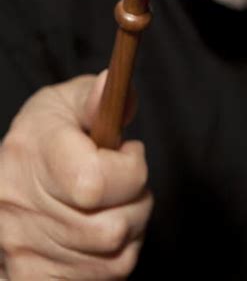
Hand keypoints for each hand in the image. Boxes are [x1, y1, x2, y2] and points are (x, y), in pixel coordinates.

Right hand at [0, 72, 152, 279]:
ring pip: (114, 259)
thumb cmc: (50, 132)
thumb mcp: (69, 100)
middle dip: (137, 200)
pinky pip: (100, 280)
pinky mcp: (31, 276)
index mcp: (31, 152)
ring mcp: (21, 248)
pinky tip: (100, 229)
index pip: (94, 185)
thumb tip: (110, 82)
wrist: (12, 174)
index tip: (129, 153)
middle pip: (112, 228)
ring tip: (114, 202)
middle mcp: (18, 206)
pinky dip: (112, 259)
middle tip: (126, 180)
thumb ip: (96, 96)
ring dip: (130, 228)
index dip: (130, 171)